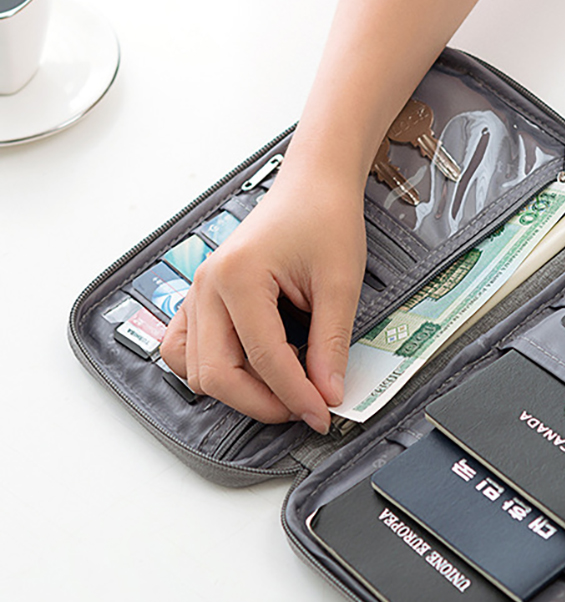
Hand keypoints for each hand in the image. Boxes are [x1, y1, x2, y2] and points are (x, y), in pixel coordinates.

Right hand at [160, 165, 365, 434]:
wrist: (313, 186)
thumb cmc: (325, 220)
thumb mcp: (340, 283)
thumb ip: (330, 344)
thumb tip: (327, 394)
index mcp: (239, 276)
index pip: (263, 359)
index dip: (296, 395)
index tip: (323, 415)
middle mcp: (208, 285)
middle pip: (216, 374)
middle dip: (261, 403)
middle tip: (305, 408)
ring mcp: (198, 291)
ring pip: (195, 369)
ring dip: (236, 390)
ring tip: (283, 387)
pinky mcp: (201, 297)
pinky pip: (187, 348)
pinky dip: (214, 369)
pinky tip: (253, 369)